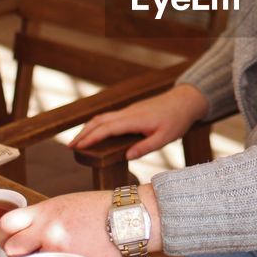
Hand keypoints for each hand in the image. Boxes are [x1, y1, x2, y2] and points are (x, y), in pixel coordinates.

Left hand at [0, 192, 121, 256]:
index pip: (6, 224)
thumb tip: (27, 234)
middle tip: (29, 254)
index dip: (3, 235)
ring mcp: (60, 250)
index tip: (8, 240)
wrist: (128, 218)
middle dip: (17, 254)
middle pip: (11, 249)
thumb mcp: (65, 204)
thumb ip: (44, 218)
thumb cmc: (100, 210)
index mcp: (45, 212)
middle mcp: (49, 230)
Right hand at [70, 84, 208, 159]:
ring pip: (103, 117)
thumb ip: (146, 147)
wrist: (185, 100)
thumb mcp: (165, 138)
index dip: (91, 137)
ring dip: (88, 128)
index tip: (78, 147)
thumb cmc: (177, 120)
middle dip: (83, 133)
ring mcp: (129, 110)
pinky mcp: (131, 111)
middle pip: (99, 121)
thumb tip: (126, 156)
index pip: (107, 128)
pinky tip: (95, 133)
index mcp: (135, 120)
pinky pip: (109, 117)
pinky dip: (98, 124)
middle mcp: (128, 113)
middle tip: (70, 147)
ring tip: (78, 141)